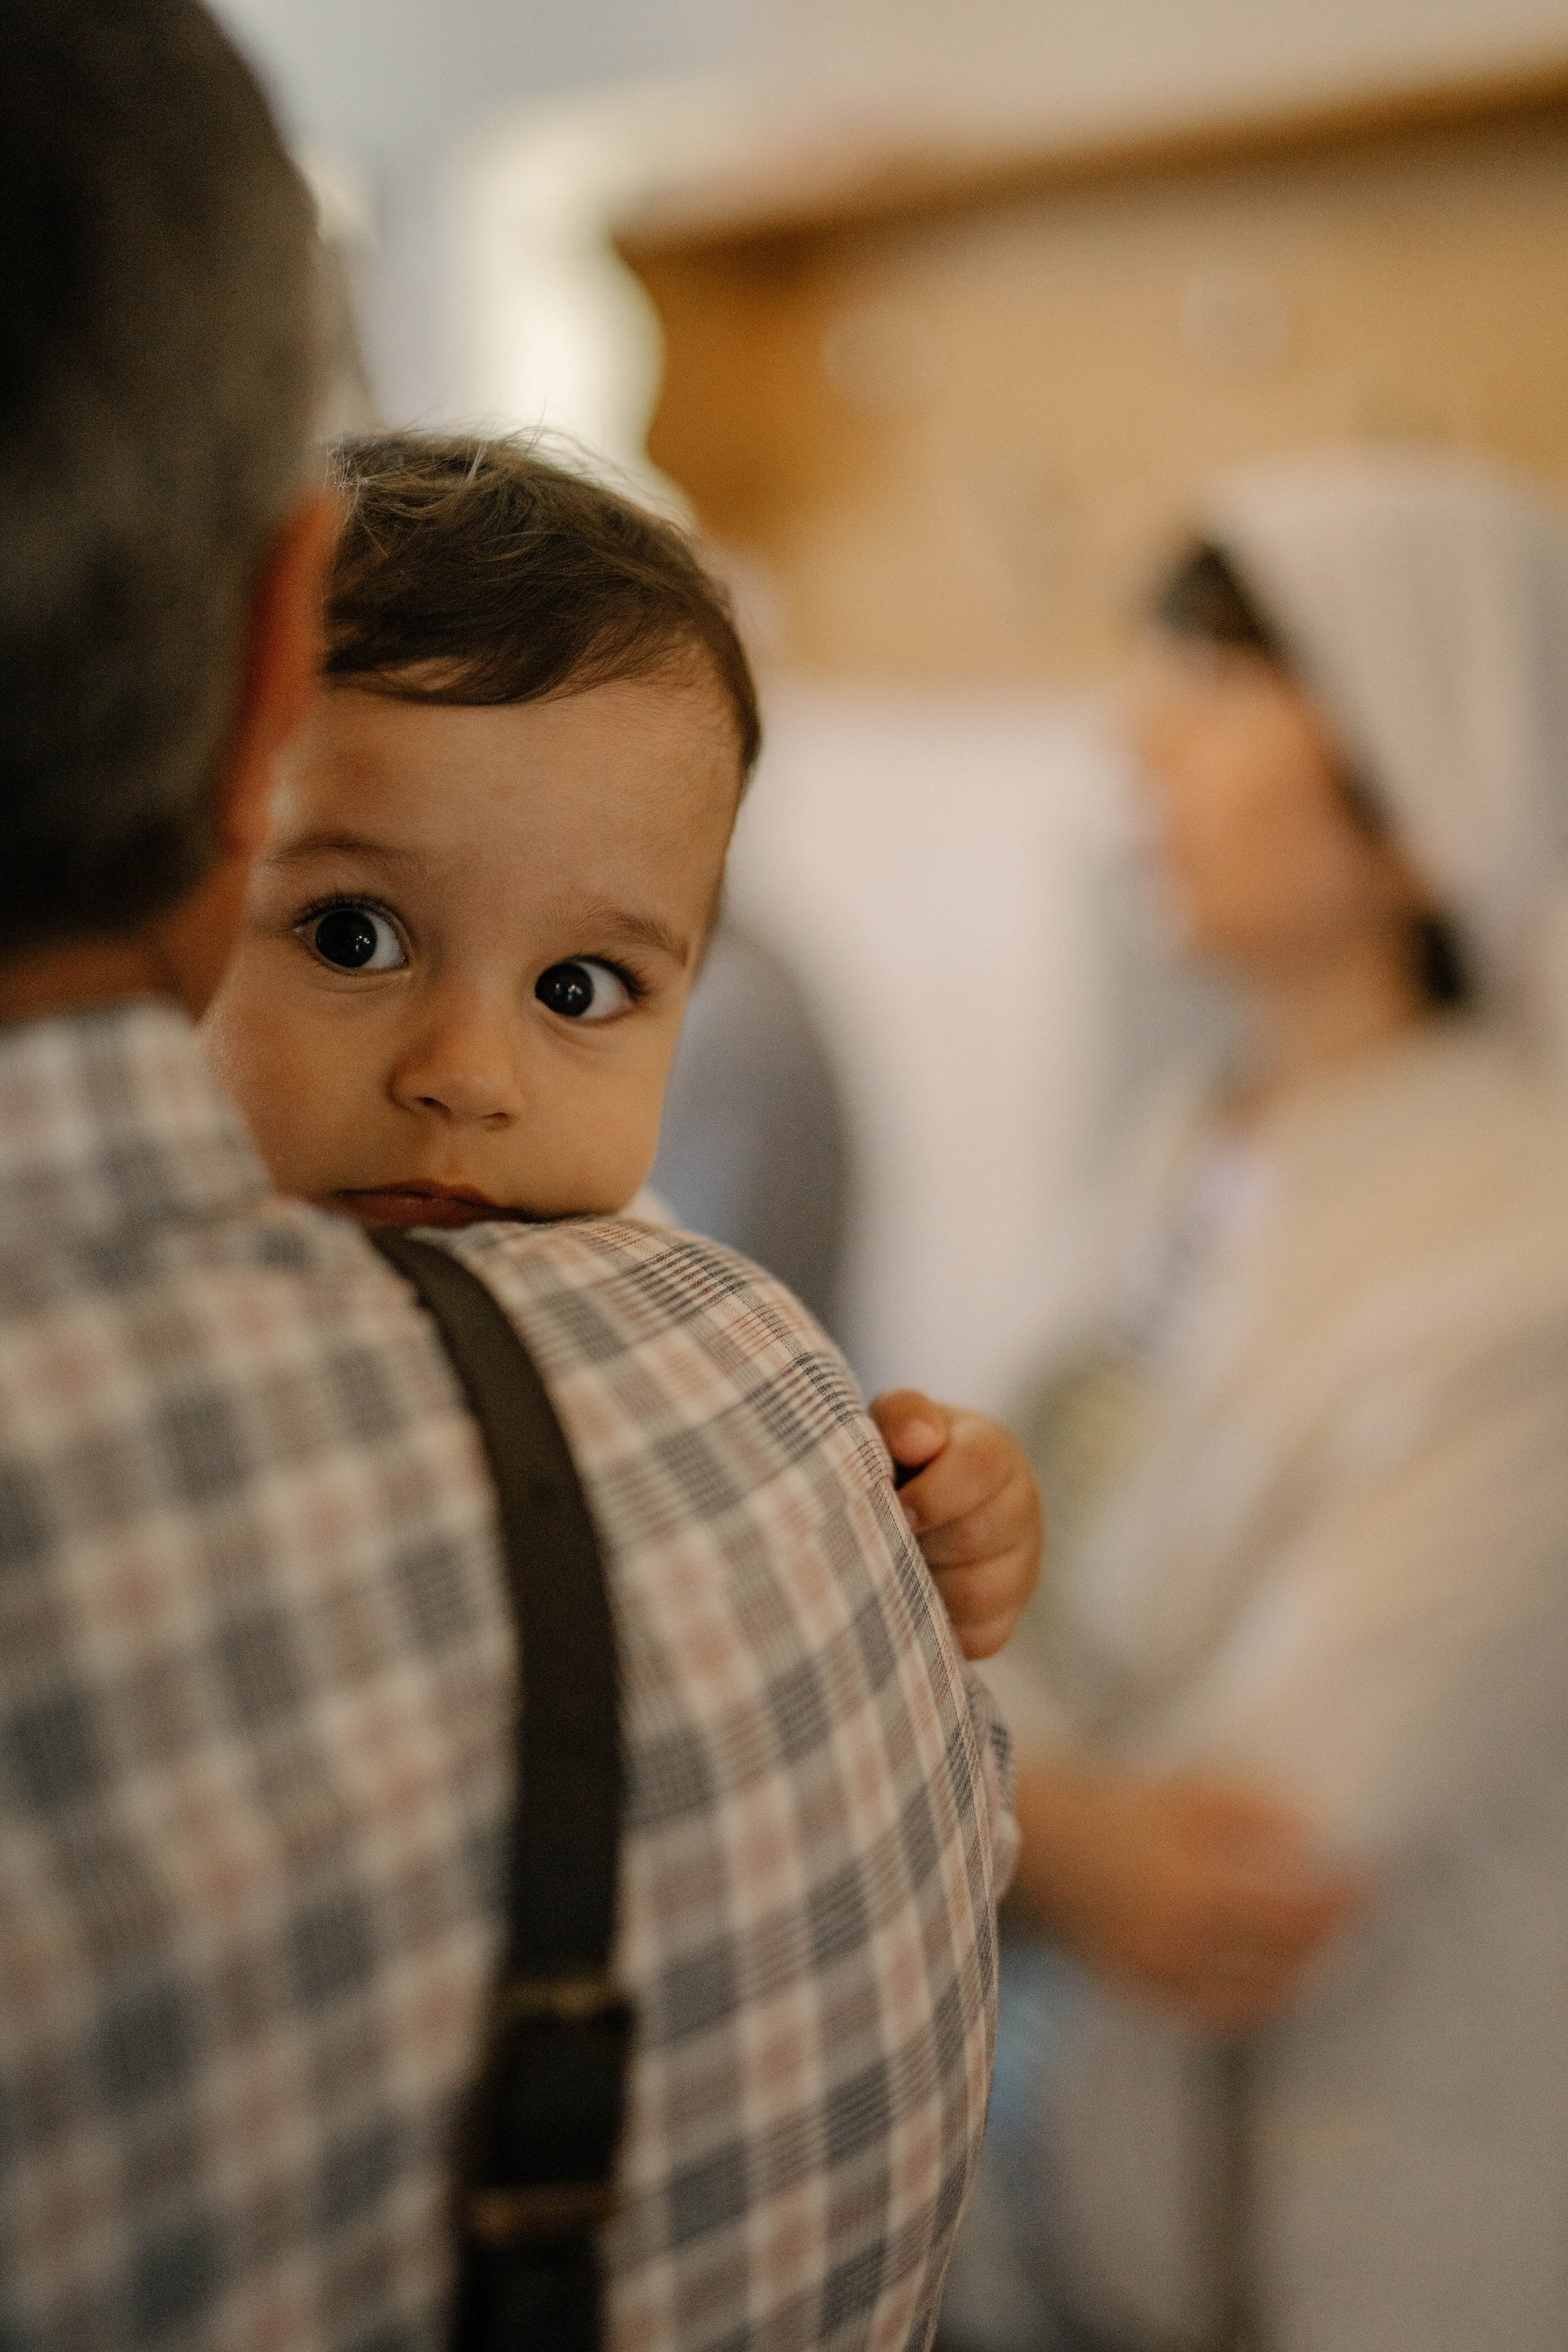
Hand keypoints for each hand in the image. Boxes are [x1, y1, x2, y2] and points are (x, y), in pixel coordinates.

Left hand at [868, 1389, 1042, 1659]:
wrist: (911, 1507)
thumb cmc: (898, 1459)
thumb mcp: (895, 1422)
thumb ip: (904, 1414)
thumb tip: (919, 1440)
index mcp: (993, 1451)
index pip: (981, 1467)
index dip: (933, 1493)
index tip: (897, 1506)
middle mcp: (1021, 1508)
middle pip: (976, 1535)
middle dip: (921, 1538)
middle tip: (890, 1533)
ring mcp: (1020, 1568)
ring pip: (977, 1592)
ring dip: (926, 1582)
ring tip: (899, 1563)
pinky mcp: (1003, 1619)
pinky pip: (976, 1635)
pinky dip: (939, 1624)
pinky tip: (914, 1599)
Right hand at [1013, 1763, 1366, 2033]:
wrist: (1052, 1849)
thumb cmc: (1128, 1810)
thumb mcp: (1192, 1792)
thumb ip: (1256, 1811)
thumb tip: (1319, 1838)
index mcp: (1189, 1885)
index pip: (1289, 1909)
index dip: (1336, 1900)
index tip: (1368, 1879)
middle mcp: (1177, 1942)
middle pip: (1282, 1956)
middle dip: (1329, 1934)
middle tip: (1356, 1909)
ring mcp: (1162, 1976)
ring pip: (1259, 1993)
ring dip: (1303, 1969)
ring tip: (1325, 1937)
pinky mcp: (1149, 1995)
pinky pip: (1223, 2012)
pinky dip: (1262, 1997)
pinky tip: (1282, 1971)